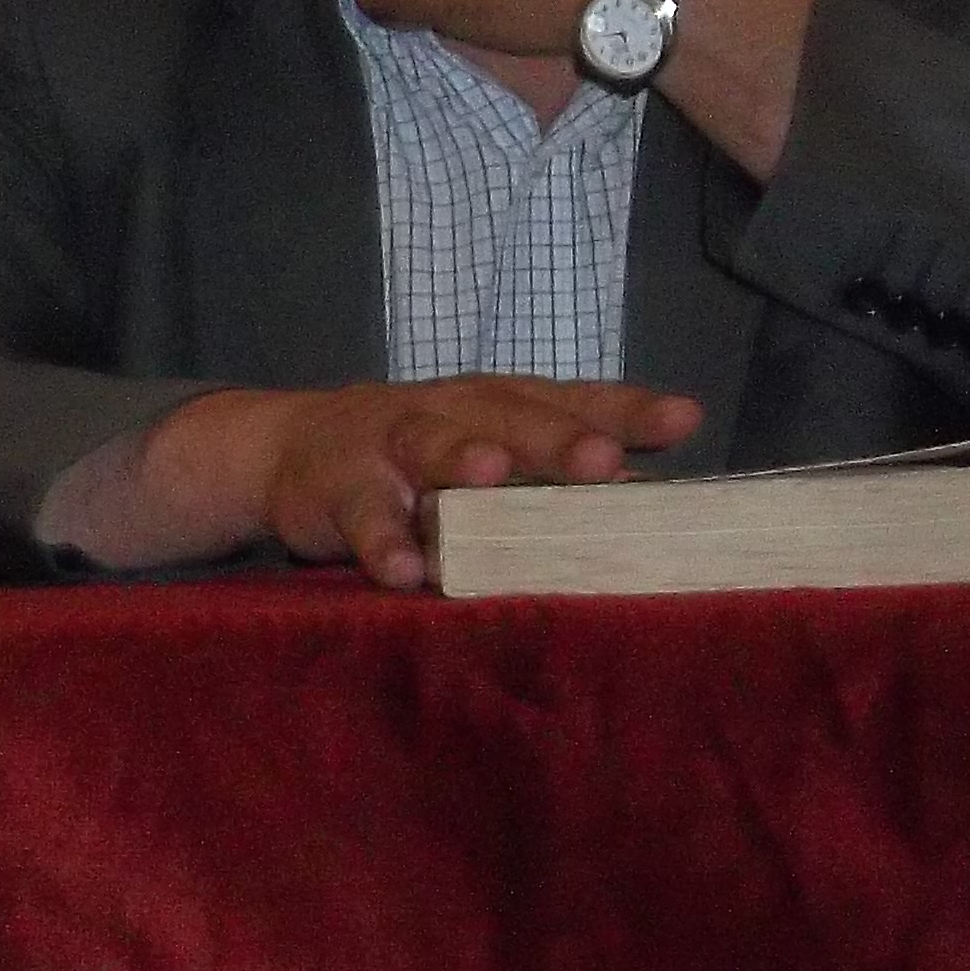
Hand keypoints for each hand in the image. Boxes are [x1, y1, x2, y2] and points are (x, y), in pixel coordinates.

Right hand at [171, 375, 705, 590]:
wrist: (287, 448)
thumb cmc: (418, 452)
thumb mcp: (490, 444)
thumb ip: (563, 469)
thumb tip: (654, 499)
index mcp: (499, 402)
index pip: (571, 398)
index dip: (625, 409)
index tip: (682, 419)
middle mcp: (450, 412)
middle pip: (505, 416)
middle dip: (551, 437)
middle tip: (599, 458)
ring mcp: (387, 445)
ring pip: (426, 446)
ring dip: (458, 457)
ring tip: (490, 475)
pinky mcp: (336, 491)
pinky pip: (363, 517)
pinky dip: (383, 542)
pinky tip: (407, 572)